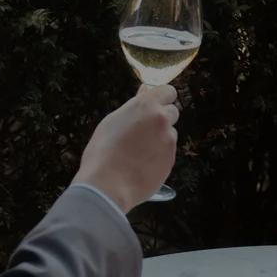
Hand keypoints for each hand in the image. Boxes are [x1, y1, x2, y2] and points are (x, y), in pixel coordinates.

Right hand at [73, 85, 179, 212]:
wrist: (108, 184)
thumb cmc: (103, 152)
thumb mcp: (112, 122)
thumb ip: (133, 107)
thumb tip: (145, 92)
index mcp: (145, 105)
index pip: (168, 91)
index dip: (163, 98)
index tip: (157, 104)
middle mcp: (161, 119)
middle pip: (172, 112)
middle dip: (162, 118)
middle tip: (144, 131)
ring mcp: (168, 140)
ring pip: (170, 133)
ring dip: (160, 138)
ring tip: (138, 152)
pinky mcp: (171, 159)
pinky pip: (168, 152)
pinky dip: (159, 155)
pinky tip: (142, 164)